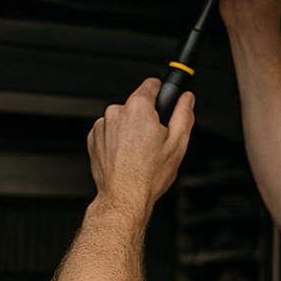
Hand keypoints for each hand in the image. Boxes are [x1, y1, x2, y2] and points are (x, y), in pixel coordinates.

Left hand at [87, 78, 194, 216]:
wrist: (124, 196)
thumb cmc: (148, 174)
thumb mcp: (178, 142)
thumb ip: (184, 113)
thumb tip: (186, 99)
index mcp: (139, 108)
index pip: (151, 84)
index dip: (162, 92)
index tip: (164, 101)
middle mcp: (117, 112)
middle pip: (137, 104)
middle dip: (147, 117)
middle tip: (156, 139)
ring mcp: (102, 125)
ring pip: (123, 119)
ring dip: (131, 129)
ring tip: (140, 152)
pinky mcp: (94, 138)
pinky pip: (110, 131)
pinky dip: (118, 140)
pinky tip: (127, 156)